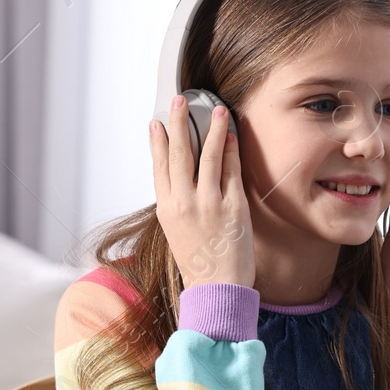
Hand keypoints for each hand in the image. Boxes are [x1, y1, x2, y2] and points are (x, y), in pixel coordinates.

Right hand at [150, 95, 256, 288]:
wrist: (217, 288)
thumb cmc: (200, 263)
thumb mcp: (177, 232)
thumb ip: (178, 205)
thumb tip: (180, 182)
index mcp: (167, 209)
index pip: (159, 167)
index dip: (158, 142)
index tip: (156, 122)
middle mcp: (184, 202)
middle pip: (179, 154)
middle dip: (179, 123)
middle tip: (180, 101)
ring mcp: (209, 203)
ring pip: (208, 156)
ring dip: (212, 129)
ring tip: (216, 110)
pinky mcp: (233, 206)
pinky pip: (232, 171)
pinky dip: (231, 151)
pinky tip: (232, 135)